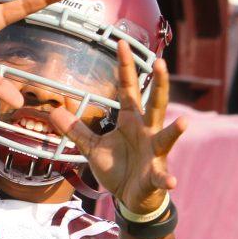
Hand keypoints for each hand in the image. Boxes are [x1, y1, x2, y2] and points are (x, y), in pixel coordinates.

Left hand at [47, 41, 186, 214]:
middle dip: (159, 84)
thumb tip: (53, 112)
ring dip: (175, 130)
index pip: (129, 89)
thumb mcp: (92, 147)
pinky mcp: (156, 174)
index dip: (125, 67)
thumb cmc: (117, 167)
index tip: (121, 42)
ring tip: (183, 122)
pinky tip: (170, 181)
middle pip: (155, 103)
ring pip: (166, 137)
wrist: (131, 196)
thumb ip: (76, 130)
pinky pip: (161, 176)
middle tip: (161, 63)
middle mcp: (146, 131)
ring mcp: (154, 152)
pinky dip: (166, 178)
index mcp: (131, 120)